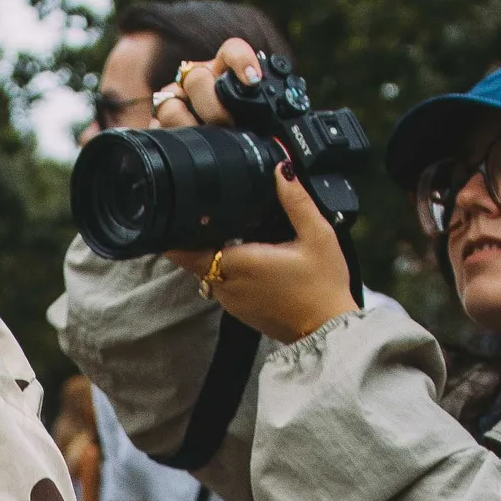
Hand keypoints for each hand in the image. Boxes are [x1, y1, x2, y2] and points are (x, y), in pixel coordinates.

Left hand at [155, 38, 356, 345]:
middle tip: (203, 214)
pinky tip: (247, 255)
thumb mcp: (318, 235)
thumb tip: (282, 170)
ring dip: (212, 253)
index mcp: (239, 263)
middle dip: (196, 237)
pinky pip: (221, 284)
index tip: (173, 215)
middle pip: (194, 258)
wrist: (327, 330)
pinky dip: (226, 268)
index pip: (187, 251)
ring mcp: (230, 301)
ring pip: (207, 271)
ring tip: (228, 230)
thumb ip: (296, 201)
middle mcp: (227, 285)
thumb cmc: (323, 286)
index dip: (175, 235)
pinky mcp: (239, 311)